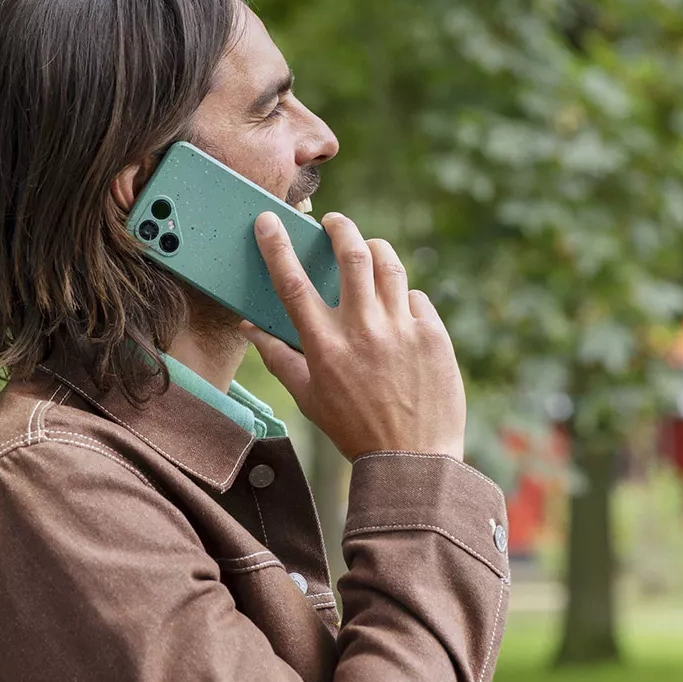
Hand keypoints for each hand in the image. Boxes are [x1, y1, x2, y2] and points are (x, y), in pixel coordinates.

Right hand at [239, 211, 466, 461]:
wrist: (413, 459)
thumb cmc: (354, 430)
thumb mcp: (307, 397)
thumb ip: (278, 356)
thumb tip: (249, 327)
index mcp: (325, 346)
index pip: (293, 283)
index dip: (276, 247)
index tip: (268, 222)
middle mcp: (363, 329)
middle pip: (351, 255)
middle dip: (340, 229)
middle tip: (335, 223)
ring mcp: (402, 328)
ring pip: (388, 264)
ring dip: (374, 249)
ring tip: (368, 250)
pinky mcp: (433, 334)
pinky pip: (416, 297)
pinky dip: (403, 296)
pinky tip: (398, 310)